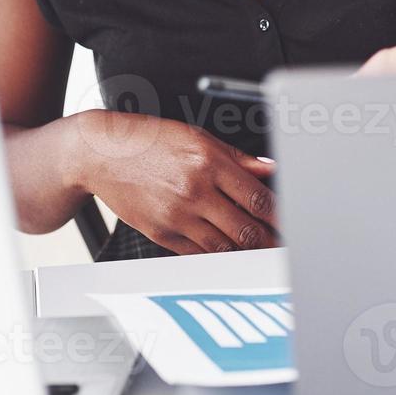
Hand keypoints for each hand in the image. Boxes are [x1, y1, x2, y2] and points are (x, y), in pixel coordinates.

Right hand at [74, 111, 277, 254]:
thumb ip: (237, 158)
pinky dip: (220, 257)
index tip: (293, 222)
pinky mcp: (162, 234)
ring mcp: (177, 216)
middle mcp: (194, 190)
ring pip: (225, 248)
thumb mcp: (196, 137)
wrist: (102, 154)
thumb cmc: (149, 141)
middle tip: (286, 246)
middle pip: (246, 230)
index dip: (282, 217)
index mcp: (208, 162)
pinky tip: (232, 254)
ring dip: (249, 254)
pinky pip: (199, 255)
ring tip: (264, 253)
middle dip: (272, 242)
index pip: (258, 199)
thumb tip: (270, 169)